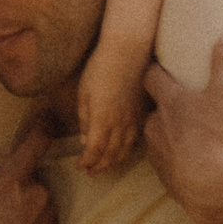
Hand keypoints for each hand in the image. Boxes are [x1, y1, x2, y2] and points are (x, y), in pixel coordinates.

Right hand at [0, 118, 56, 223]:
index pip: (36, 142)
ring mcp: (48, 217)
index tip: (48, 114)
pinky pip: (47, 218)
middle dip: (19, 182)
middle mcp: (37, 195)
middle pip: (34, 175)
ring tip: (3, 223)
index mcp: (13, 181)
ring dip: (28, 202)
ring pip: (41, 197)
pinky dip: (35, 220)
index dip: (44, 124)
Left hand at [74, 41, 148, 174]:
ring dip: (114, 160)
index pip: (94, 151)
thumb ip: (84, 120)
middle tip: (92, 173)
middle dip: (100, 166)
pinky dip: (127, 148)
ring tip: (106, 166)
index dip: (87, 162)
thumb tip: (84, 141)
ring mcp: (133, 118)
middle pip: (110, 154)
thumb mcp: (84, 93)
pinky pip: (136, 138)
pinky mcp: (142, 112)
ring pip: (125, 148)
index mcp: (102, 120)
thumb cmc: (100, 68)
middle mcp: (120, 124)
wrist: (128, 51)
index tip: (80, 167)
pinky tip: (123, 150)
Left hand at [140, 37, 222, 223]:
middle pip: (154, 111)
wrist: (211, 187)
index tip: (158, 64)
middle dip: (166, 107)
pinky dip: (179, 161)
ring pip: (159, 139)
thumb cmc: (218, 135)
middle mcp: (158, 126)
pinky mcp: (167, 178)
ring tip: (191, 136)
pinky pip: (170, 165)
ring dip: (172, 136)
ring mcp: (159, 154)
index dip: (155, 69)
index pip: (152, 77)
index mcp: (170, 102)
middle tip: (181, 103)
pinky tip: (195, 164)